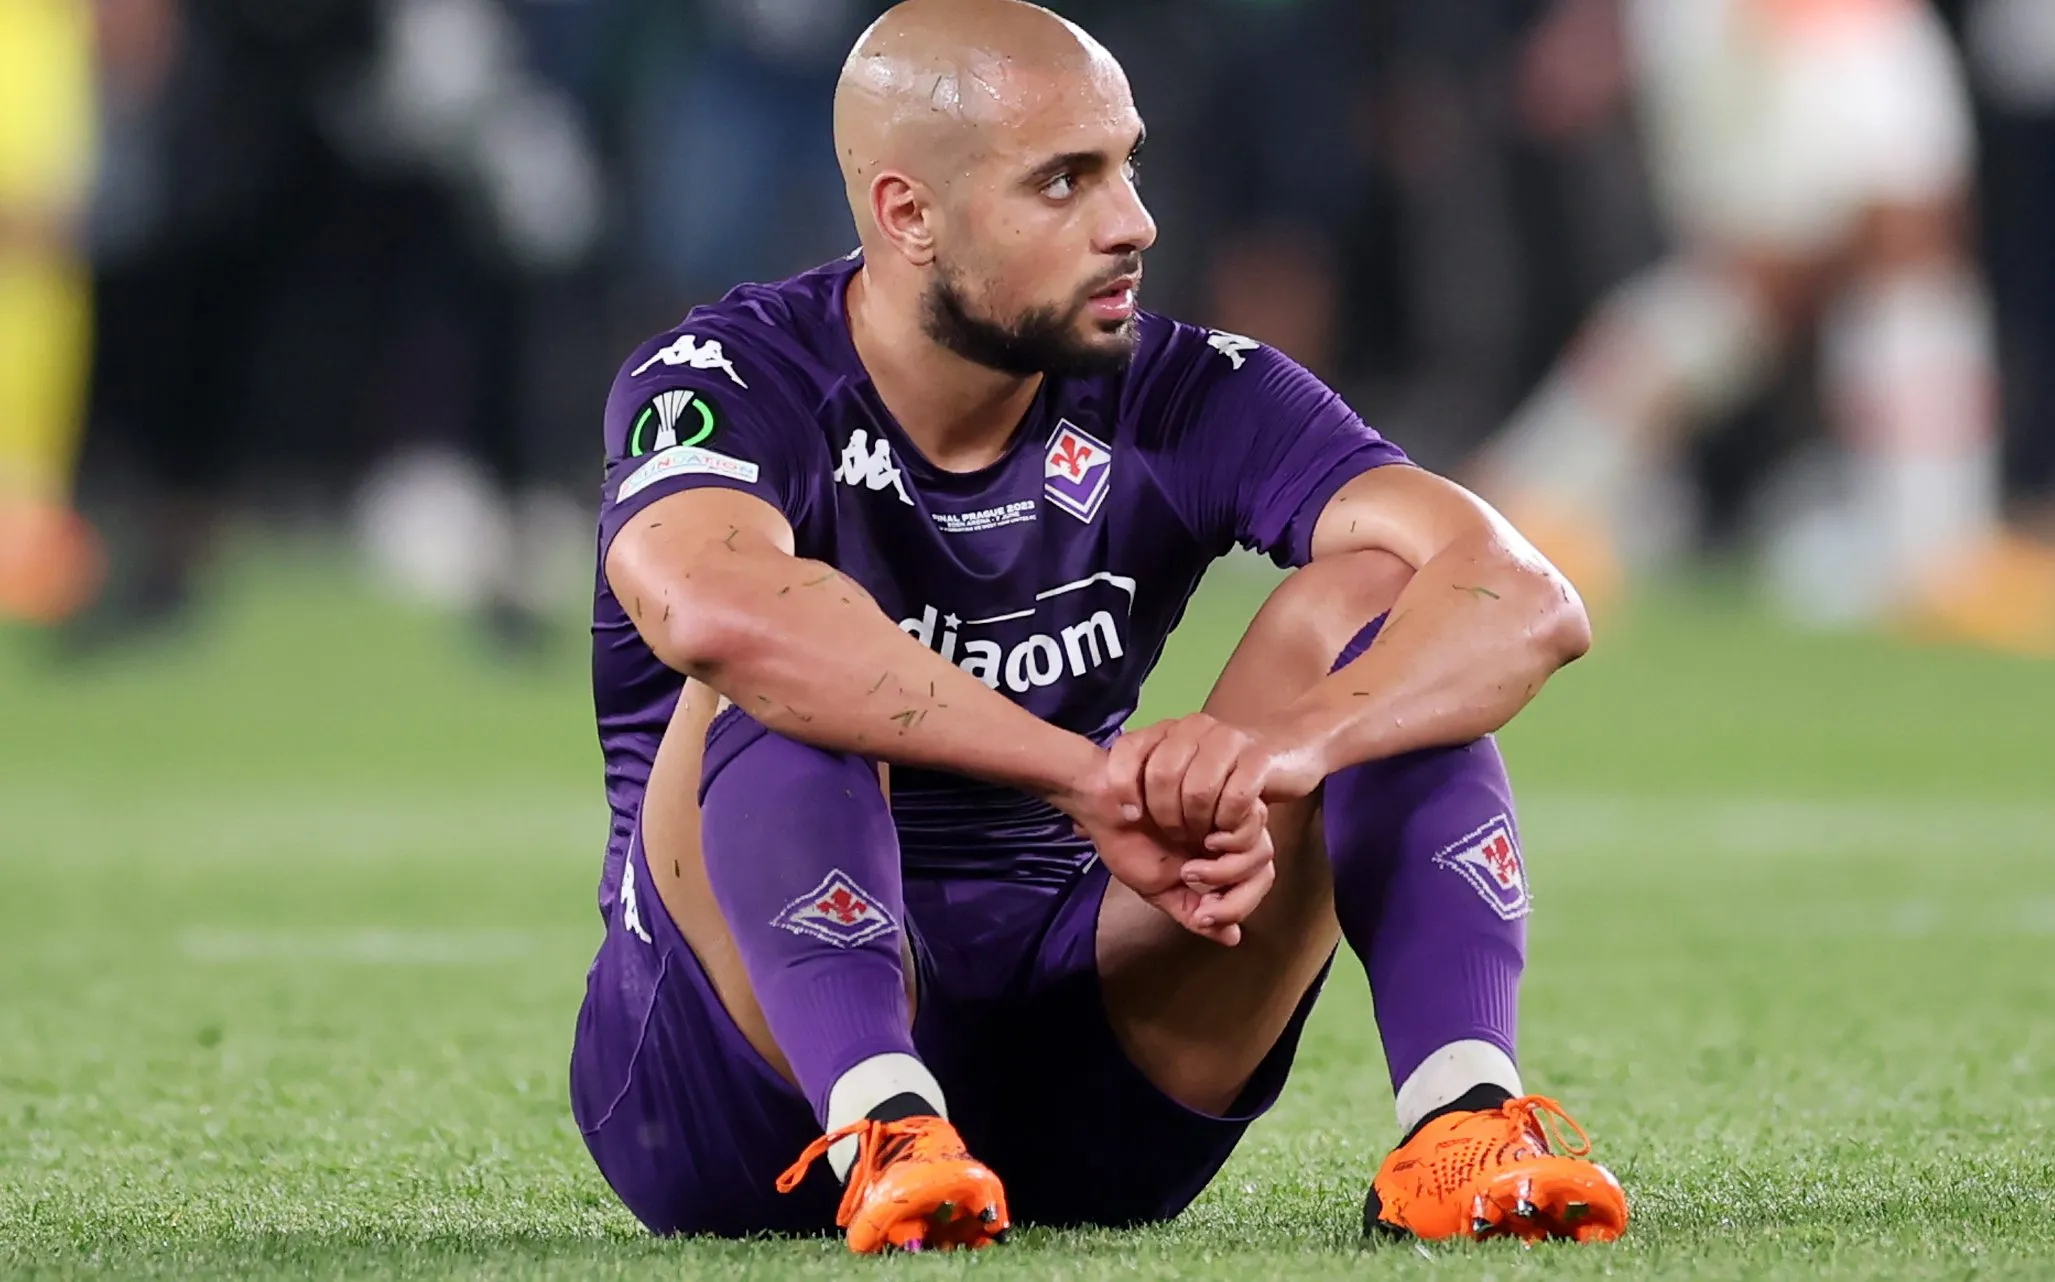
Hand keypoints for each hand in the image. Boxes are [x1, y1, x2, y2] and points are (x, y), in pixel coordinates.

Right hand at [1048, 755, 1271, 947]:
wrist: (1104, 805)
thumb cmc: (1127, 842)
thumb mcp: (1160, 888)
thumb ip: (1193, 911)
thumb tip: (1232, 938)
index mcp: (1219, 855)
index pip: (1254, 883)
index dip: (1236, 906)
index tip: (1202, 917)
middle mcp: (1229, 832)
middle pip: (1262, 866)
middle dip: (1234, 894)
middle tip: (1196, 894)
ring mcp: (1227, 810)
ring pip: (1260, 848)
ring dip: (1226, 871)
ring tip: (1188, 871)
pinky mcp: (1222, 788)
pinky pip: (1249, 818)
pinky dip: (1228, 841)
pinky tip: (1199, 844)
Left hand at [1107, 713, 1327, 893]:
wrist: (1289, 748)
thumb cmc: (1223, 775)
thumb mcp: (1176, 781)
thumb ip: (1134, 798)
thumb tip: (1079, 826)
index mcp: (1167, 731)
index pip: (1127, 749)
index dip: (1120, 785)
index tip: (1130, 818)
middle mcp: (1193, 728)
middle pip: (1162, 776)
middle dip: (1166, 817)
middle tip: (1176, 837)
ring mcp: (1228, 740)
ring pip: (1199, 790)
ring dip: (1197, 824)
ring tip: (1202, 837)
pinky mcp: (1258, 759)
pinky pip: (1235, 797)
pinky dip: (1227, 823)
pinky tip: (1224, 831)